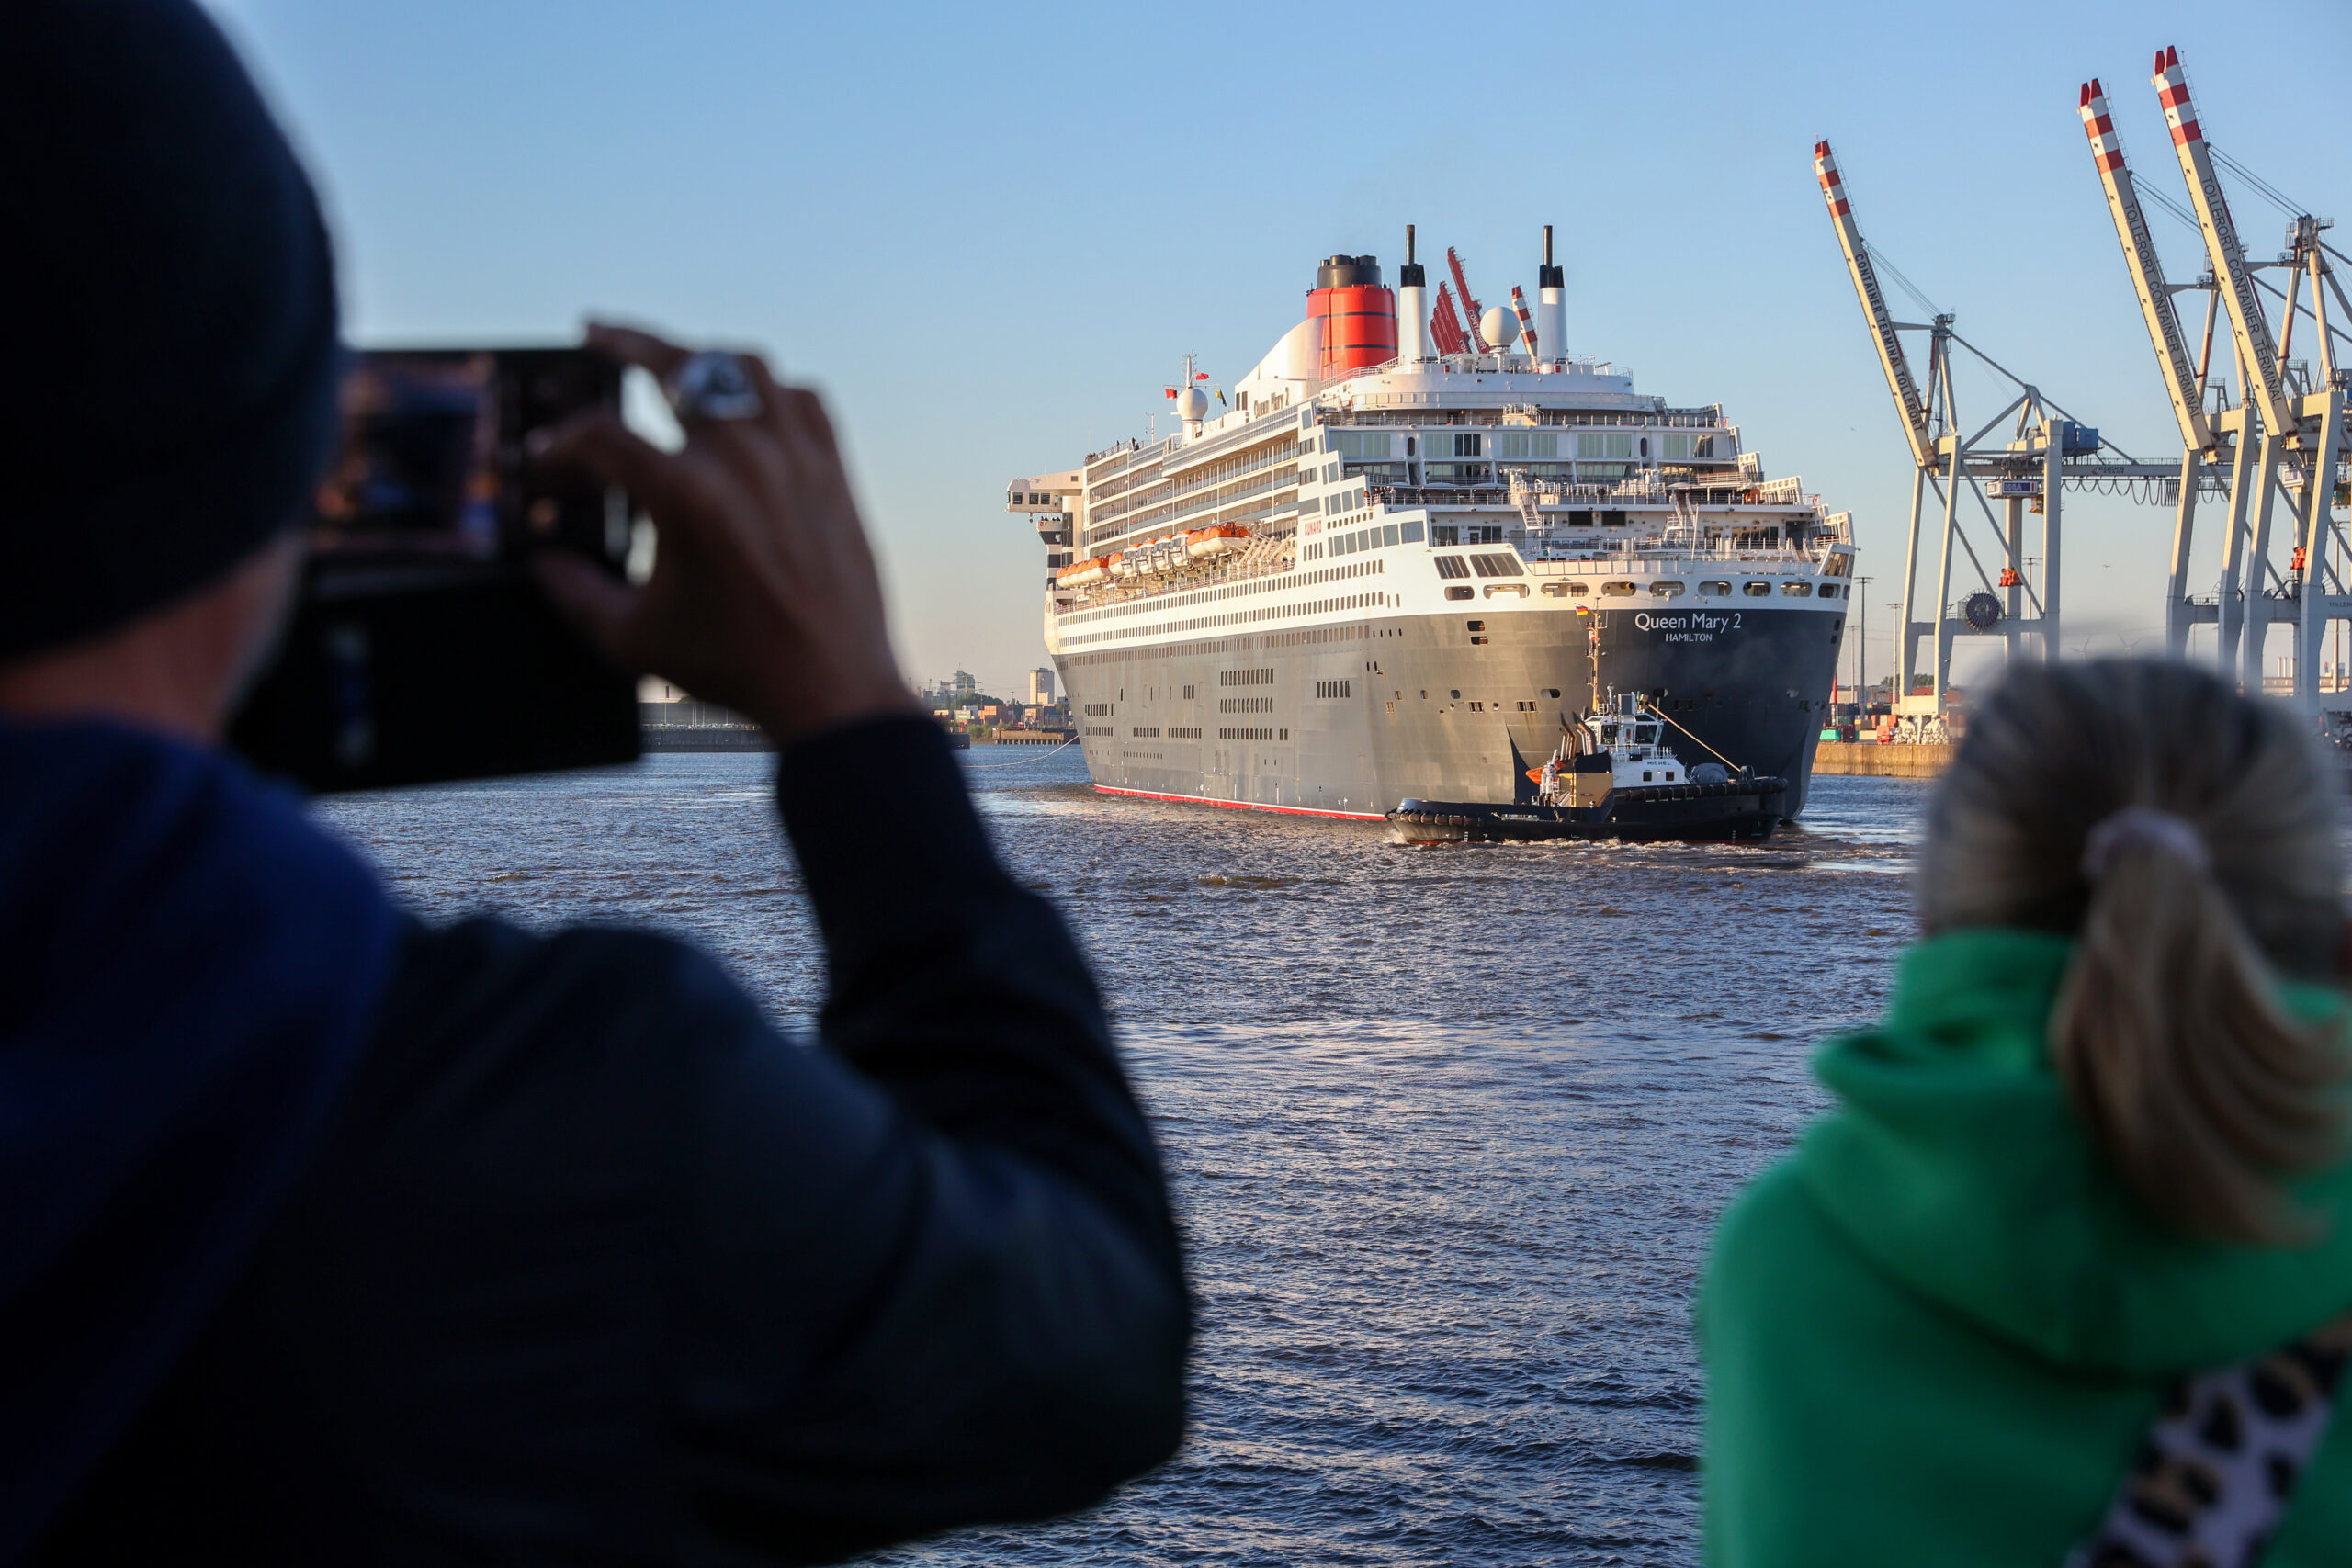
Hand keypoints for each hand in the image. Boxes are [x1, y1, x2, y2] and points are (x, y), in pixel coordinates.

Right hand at [531, 321, 916, 743]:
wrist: (831, 686)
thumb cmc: (735, 666)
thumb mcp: (634, 638)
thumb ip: (575, 594)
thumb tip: (545, 563)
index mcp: (688, 496)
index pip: (604, 438)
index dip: (562, 444)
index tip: (547, 459)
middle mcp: (744, 460)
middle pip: (676, 364)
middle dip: (625, 342)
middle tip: (595, 332)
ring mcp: (796, 457)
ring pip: (745, 366)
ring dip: (701, 357)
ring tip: (672, 361)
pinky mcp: (833, 470)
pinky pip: (803, 399)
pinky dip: (770, 390)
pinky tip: (748, 400)